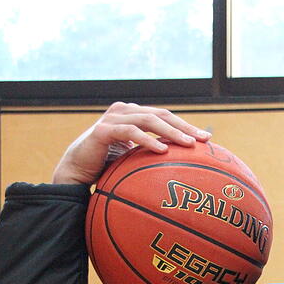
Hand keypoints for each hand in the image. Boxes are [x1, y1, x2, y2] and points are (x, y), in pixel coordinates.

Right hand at [52, 102, 210, 184]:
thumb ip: (154, 154)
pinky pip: (129, 132)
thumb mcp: (135, 158)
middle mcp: (125, 111)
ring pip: (148, 119)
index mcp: (134, 114)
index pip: (165, 116)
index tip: (207, 138)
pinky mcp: (103, 130)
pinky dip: (147, 140)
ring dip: (170, 131)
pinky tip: (162, 150)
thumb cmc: (108, 167)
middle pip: (161, 114)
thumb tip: (185, 167)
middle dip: (184, 127)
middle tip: (203, 139)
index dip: (186, 125)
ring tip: (188, 144)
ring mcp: (113, 118)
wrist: (77, 172)